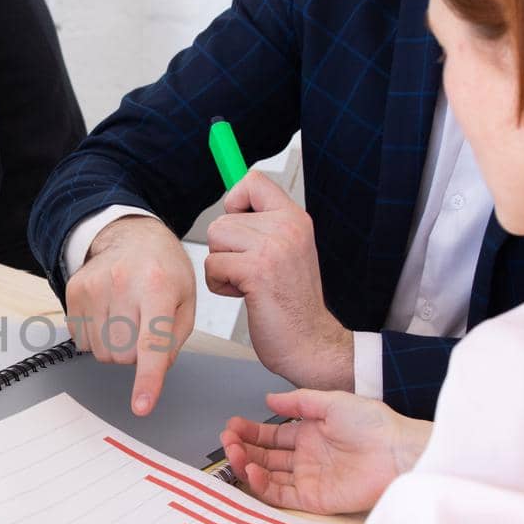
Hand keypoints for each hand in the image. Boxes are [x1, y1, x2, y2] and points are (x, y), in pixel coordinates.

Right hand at [65, 216, 195, 416]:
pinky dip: (96, 337)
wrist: (132, 237)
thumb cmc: (163, 270)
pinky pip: (83, 341)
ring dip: (115, 347)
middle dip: (135, 354)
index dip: (147, 379)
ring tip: (125, 318)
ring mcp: (93, 287)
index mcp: (158, 287)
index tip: (141, 406)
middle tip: (142, 327)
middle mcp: (122, 284)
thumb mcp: (186, 301)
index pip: (151, 343)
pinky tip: (107, 313)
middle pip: (123, 355)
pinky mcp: (73, 292)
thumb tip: (153, 372)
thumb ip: (174, 340)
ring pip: (101, 353)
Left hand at [203, 172, 352, 389]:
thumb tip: (231, 199)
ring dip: (223, 267)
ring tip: (250, 283)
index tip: (241, 229)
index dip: (235, 202)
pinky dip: (221, 285)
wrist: (310, 342)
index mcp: (295, 218)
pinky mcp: (258, 270)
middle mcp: (287, 226)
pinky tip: (247, 296)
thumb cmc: (291, 303)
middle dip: (225, 249)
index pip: (252, 181)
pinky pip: (214, 265)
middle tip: (252, 272)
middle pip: (222, 219)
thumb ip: (263, 226)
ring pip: (215, 240)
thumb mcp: (285, 251)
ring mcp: (274, 247)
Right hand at [220, 389, 433, 514]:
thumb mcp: (332, 402)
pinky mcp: (315, 499)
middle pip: (265, 456)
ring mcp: (309, 478)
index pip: (271, 436)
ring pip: (268, 476)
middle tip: (228, 441)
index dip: (250, 432)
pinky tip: (252, 471)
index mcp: (310, 433)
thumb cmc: (375, 426)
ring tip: (234, 454)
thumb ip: (298, 403)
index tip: (232, 427)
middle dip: (243, 448)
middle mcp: (307, 457)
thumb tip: (270, 400)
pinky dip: (263, 486)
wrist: (399, 453)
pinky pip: (281, 495)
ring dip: (248, 466)